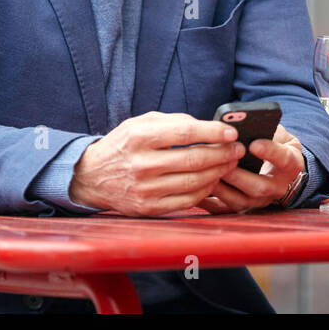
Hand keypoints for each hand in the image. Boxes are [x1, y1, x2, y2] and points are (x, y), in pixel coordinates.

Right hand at [68, 111, 244, 216]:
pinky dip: (205, 190)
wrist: (91, 176)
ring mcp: (145, 189)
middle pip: (194, 159)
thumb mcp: (141, 123)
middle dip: (223, 153)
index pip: (185, 133)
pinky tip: (213, 180)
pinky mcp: (148, 208)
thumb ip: (174, 121)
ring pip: (194, 182)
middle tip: (238, 149)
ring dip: (218, 172)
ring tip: (230, 163)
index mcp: (139, 137)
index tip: (232, 132)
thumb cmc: (123, 145)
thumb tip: (210, 126)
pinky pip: (187, 201)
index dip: (213, 132)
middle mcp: (141, 164)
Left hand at [197, 125, 303, 213]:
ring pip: (241, 201)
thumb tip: (238, 125)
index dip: (270, 152)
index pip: (284, 159)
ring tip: (205, 174)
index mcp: (290, 164)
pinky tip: (197, 191)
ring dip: (222, 189)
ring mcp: (261, 201)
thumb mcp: (277, 132)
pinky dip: (209, 203)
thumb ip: (264, 128)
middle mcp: (278, 187)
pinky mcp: (244, 208)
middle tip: (222, 162)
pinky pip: (225, 210)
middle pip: (260, 187)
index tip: (254, 144)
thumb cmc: (275, 143)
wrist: (280, 167)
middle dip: (239, 175)